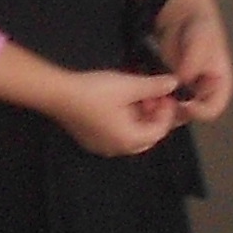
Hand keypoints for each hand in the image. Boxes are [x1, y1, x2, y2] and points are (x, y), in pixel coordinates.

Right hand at [41, 67, 192, 158]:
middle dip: (154, 117)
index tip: (167, 95)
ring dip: (140, 117)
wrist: (59, 94)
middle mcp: (117, 148)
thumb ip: (154, 86)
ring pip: (131, 135)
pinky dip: (125, 121)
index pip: (159, 132)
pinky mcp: (91, 139)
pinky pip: (116, 134)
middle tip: (154, 97)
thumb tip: (174, 83)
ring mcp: (102, 146)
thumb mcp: (129, 85)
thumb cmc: (96, 91)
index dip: (167, 113)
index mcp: (129, 140)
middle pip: (146, 137)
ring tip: (138, 95)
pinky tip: (122, 102)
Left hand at [138, 0, 232, 120]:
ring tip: (147, 102)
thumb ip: (193, 60)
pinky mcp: (168, 87)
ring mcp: (185, 91)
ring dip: (160, 109)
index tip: (182, 104)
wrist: (182, 16)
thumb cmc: (199, 26)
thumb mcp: (200, 39)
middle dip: (174, 112)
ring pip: (174, 111)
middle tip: (159, 106)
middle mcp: (203, 92)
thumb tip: (181, 80)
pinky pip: (162, 101)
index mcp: (219, 84)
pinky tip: (142, 96)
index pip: (213, 108)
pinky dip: (152, 101)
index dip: (199, 111)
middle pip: (191, 114)